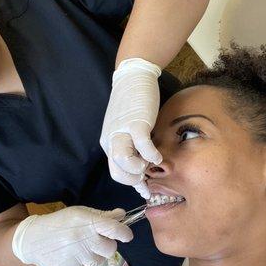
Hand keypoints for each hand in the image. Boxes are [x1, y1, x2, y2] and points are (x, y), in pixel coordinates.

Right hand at [12, 206, 132, 265]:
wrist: (32, 240)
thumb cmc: (59, 223)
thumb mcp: (79, 213)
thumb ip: (102, 216)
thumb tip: (122, 215)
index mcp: (86, 222)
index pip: (113, 229)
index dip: (124, 233)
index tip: (126, 235)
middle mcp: (83, 240)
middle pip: (111, 249)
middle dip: (106, 245)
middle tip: (94, 241)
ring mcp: (77, 257)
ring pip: (101, 261)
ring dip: (95, 256)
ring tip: (80, 249)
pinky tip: (73, 259)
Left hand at [100, 58, 162, 198]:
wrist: (132, 77)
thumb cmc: (132, 105)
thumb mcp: (126, 129)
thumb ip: (130, 147)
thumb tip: (142, 167)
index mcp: (108, 143)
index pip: (116, 172)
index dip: (131, 182)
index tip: (145, 188)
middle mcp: (111, 140)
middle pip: (117, 173)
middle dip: (134, 178)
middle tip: (147, 172)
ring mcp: (122, 131)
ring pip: (124, 162)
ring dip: (140, 168)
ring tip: (150, 161)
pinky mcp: (136, 122)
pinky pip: (142, 145)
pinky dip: (151, 154)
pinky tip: (157, 155)